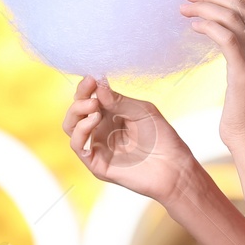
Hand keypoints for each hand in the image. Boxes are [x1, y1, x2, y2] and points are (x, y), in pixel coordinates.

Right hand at [62, 76, 193, 202]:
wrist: (173, 166)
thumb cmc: (162, 137)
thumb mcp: (142, 111)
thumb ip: (120, 101)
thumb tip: (99, 87)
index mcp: (110, 115)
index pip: (89, 98)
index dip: (86, 87)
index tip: (91, 77)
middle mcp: (101, 130)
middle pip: (76, 112)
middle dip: (80, 98)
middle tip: (91, 90)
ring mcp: (97, 147)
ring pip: (71, 127)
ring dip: (77, 112)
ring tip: (94, 105)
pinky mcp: (96, 164)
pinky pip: (78, 146)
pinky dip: (81, 130)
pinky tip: (94, 119)